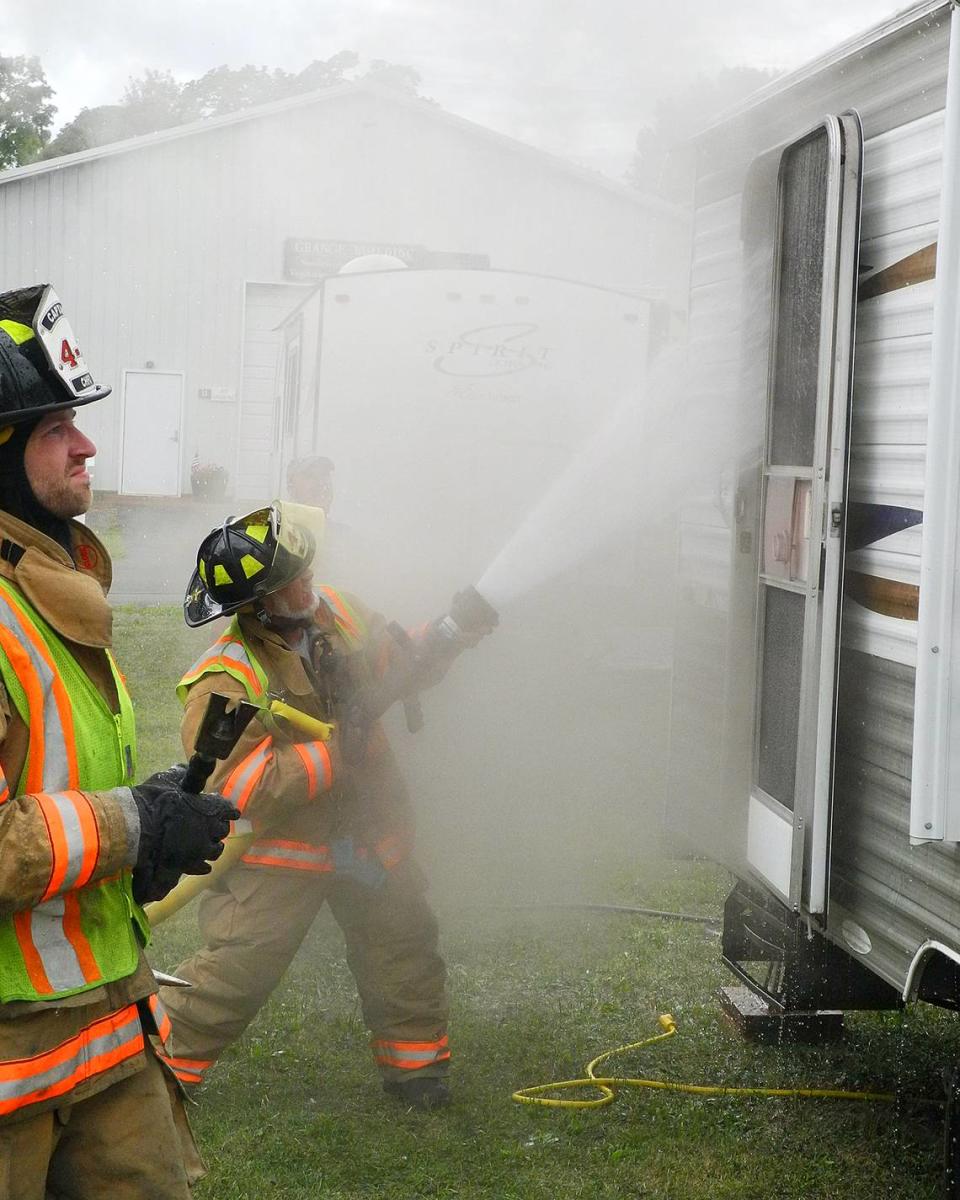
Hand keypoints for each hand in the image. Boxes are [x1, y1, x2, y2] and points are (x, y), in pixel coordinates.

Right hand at [129, 770, 239, 904]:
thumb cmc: (154, 800)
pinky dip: (203, 866)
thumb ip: (180, 775)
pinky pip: (202, 867)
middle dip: (219, 828)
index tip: (230, 813)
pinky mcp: (187, 864)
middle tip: (214, 828)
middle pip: (222, 831)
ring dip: (213, 847)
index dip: (228, 811)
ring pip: (215, 851)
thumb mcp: (168, 780)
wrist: (136, 826)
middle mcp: (209, 829)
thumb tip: (183, 768)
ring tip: (208, 846)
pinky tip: (201, 865)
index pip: (227, 810)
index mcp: (210, 808)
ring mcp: (199, 849)